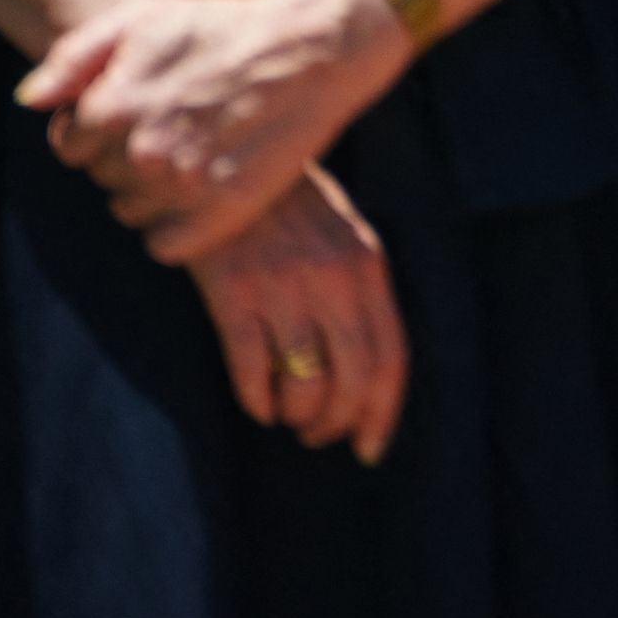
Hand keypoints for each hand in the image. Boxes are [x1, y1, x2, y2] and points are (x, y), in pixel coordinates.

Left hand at [21, 0, 412, 261]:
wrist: (317, 43)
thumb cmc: (226, 24)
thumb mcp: (144, 16)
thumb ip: (74, 56)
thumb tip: (31, 101)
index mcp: (113, 106)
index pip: (71, 146)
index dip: (100, 129)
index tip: (138, 113)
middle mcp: (142, 151)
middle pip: (103, 179)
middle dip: (127, 156)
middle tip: (176, 127)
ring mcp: (185, 183)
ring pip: (131, 213)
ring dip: (152, 191)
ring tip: (194, 154)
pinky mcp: (225, 209)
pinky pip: (166, 246)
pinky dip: (177, 227)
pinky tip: (203, 191)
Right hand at [189, 163, 407, 460]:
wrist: (227, 167)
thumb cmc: (290, 210)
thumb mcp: (343, 238)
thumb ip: (359, 294)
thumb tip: (366, 371)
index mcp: (368, 266)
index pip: (390, 357)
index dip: (383, 413)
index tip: (370, 449)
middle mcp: (333, 279)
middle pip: (353, 378)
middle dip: (337, 422)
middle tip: (319, 437)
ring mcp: (283, 286)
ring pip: (304, 382)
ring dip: (296, 415)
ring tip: (286, 416)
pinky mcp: (233, 293)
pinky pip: (251, 368)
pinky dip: (255, 399)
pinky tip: (255, 405)